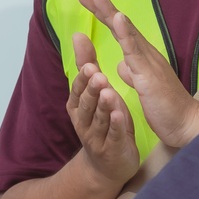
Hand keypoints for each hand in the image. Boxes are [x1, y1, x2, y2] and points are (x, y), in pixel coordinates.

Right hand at [66, 32, 139, 188]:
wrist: (109, 164)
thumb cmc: (103, 122)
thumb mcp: (95, 93)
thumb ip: (87, 65)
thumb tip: (78, 34)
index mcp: (78, 106)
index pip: (78, 89)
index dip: (82, 79)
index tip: (88, 65)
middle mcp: (83, 122)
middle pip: (86, 103)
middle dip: (90, 89)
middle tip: (96, 74)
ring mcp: (98, 137)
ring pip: (99, 119)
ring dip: (103, 105)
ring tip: (108, 91)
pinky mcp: (113, 149)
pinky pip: (114, 135)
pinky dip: (116, 125)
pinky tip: (120, 114)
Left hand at [78, 0, 198, 148]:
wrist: (184, 124)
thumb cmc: (165, 107)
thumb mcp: (143, 87)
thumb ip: (132, 73)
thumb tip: (120, 65)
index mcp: (141, 57)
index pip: (119, 31)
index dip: (103, 15)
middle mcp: (146, 53)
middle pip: (121, 25)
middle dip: (102, 7)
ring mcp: (148, 61)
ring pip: (127, 32)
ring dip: (111, 12)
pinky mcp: (149, 73)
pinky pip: (135, 51)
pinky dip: (125, 33)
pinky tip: (117, 18)